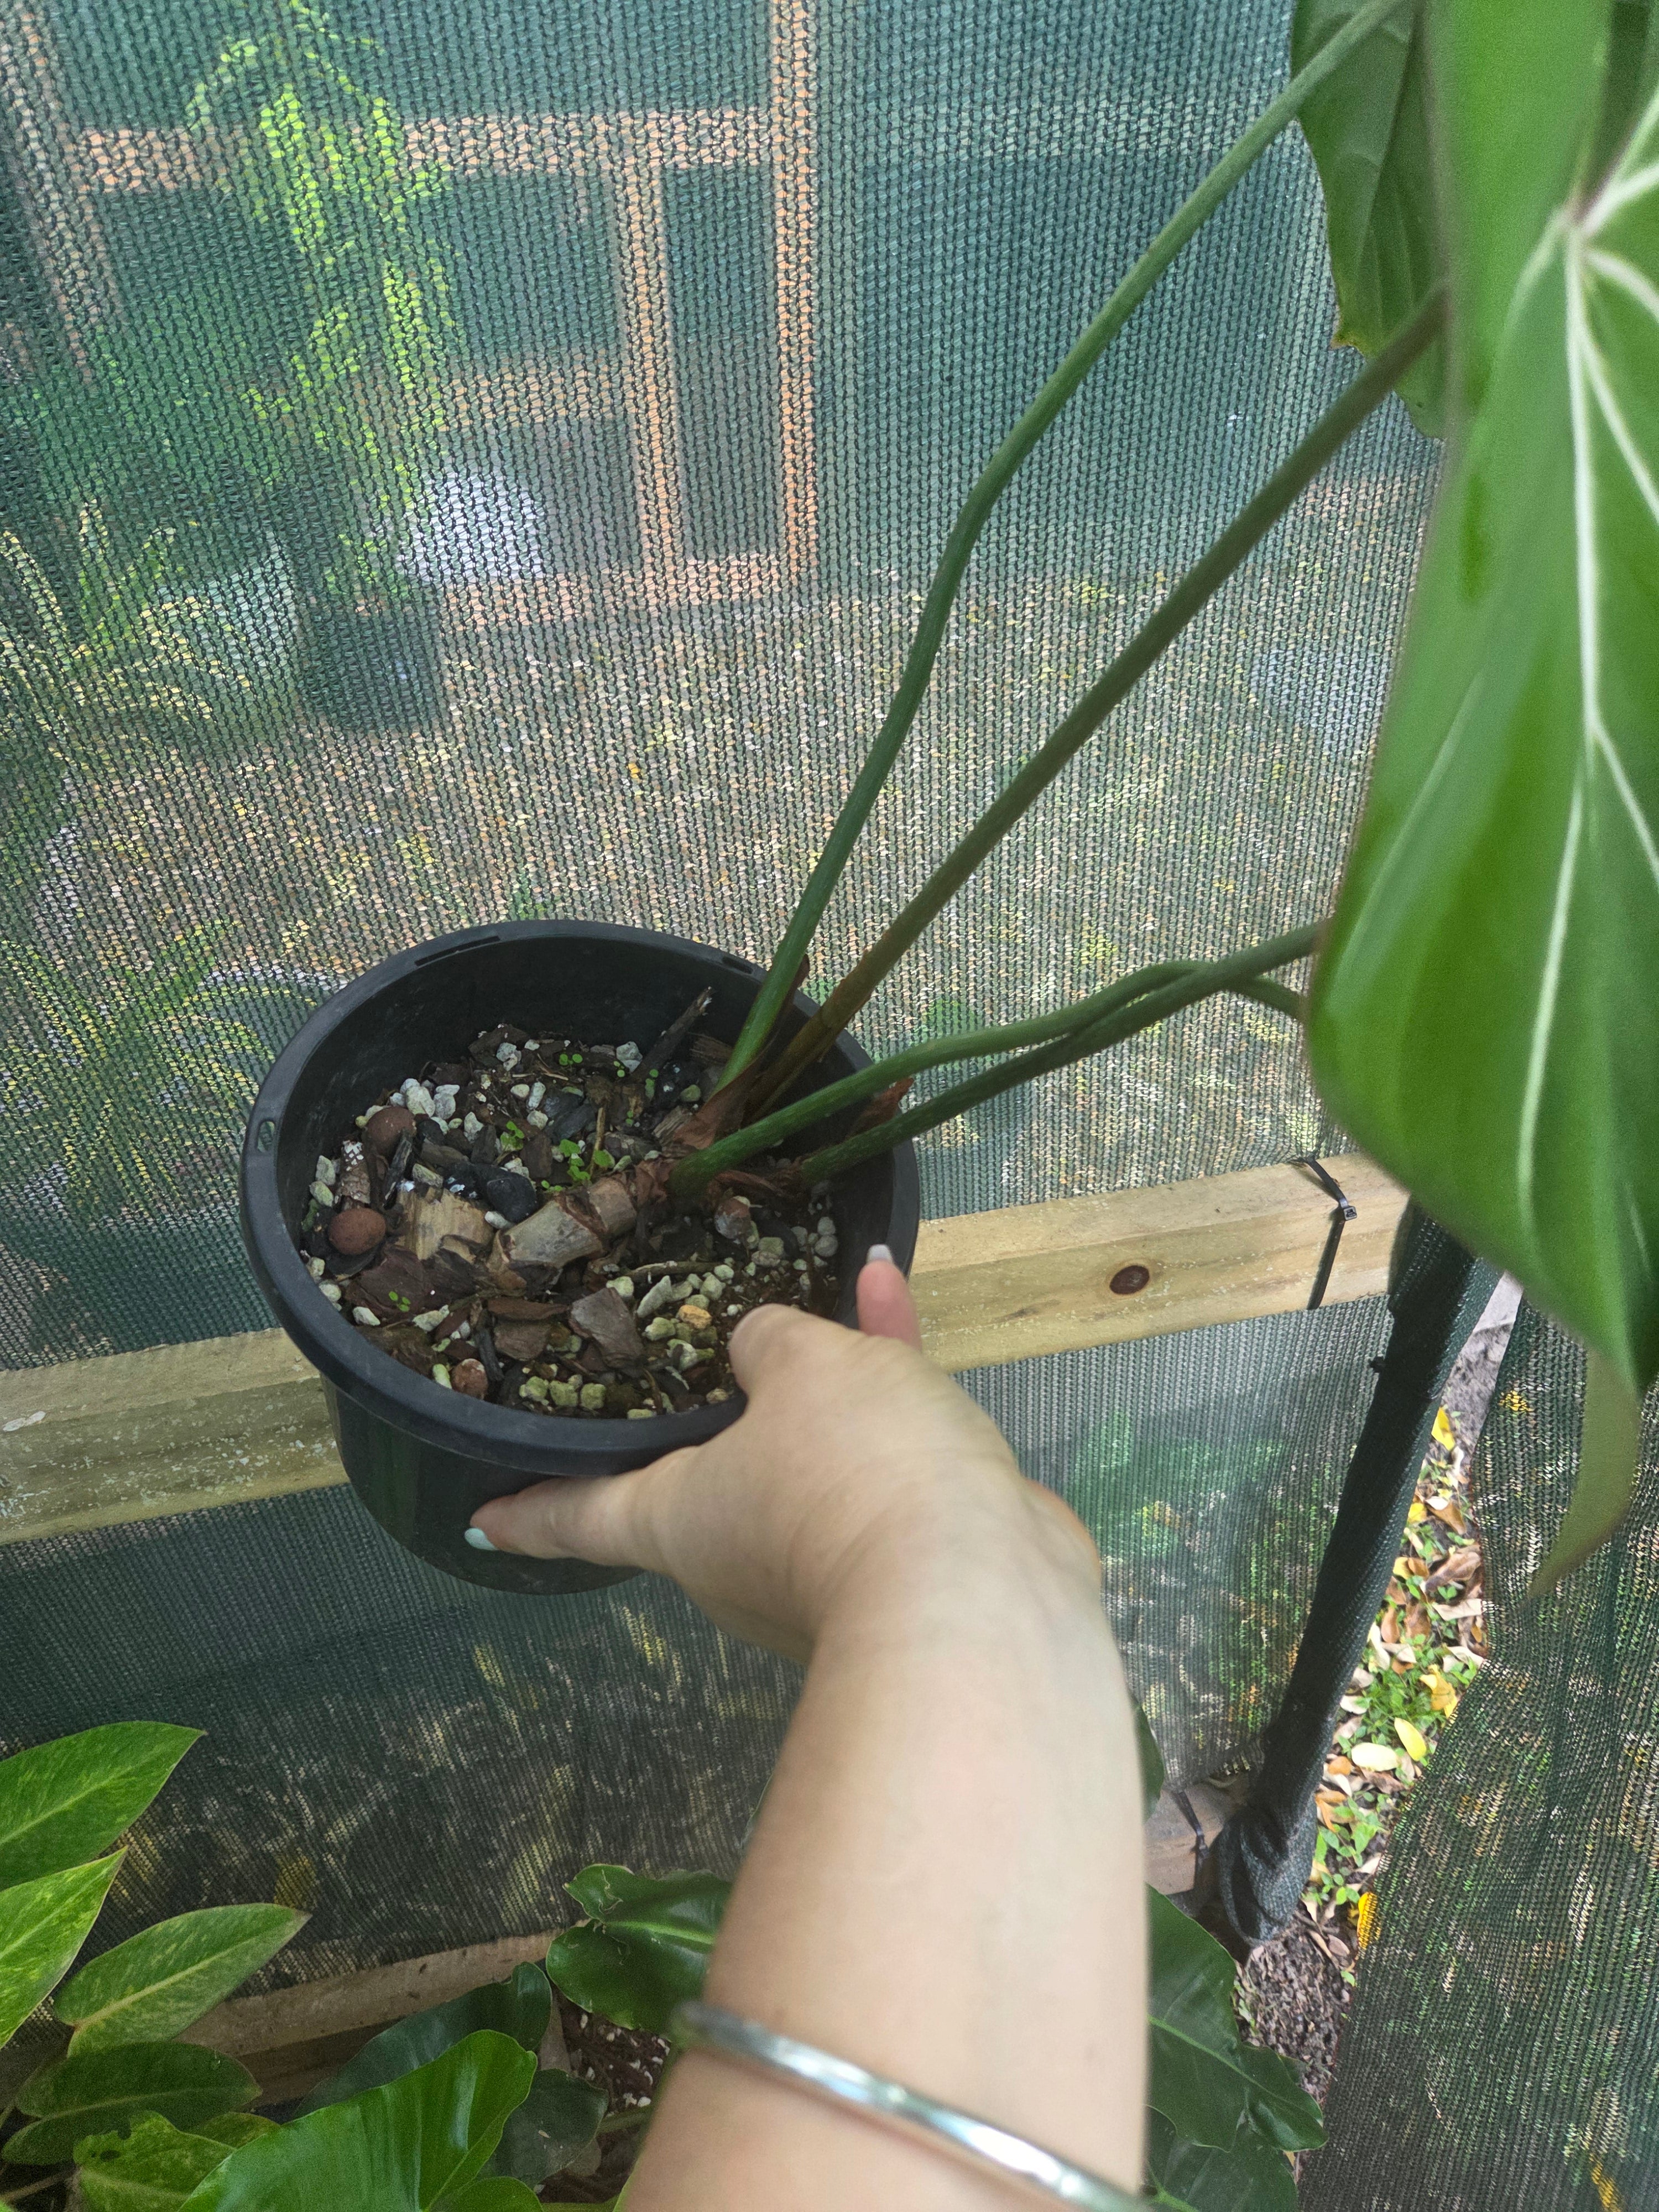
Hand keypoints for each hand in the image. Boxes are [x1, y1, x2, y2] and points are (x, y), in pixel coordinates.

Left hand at [469, 1253, 1098, 1658]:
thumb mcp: (801, 1369)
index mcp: (676, 1519)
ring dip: (833, 1380)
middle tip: (717, 1342)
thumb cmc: (849, 1472)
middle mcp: (737, 1556)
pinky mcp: (907, 1566)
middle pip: (709, 1473)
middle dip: (725, 1408)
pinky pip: (882, 1463)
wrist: (977, 1591)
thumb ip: (769, 1342)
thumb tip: (763, 1349)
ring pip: (811, 1454)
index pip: (577, 1514)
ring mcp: (824, 1570)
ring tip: (850, 1289)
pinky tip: (899, 1303)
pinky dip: (892, 1398)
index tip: (477, 1516)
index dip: (527, 1510)